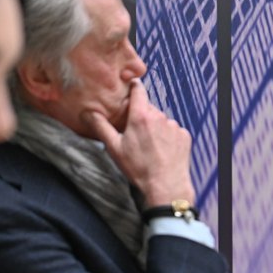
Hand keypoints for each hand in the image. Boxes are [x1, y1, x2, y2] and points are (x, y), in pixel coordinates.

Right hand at [85, 81, 194, 204]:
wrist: (165, 185)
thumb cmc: (138, 168)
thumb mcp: (114, 148)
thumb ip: (101, 127)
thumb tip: (88, 112)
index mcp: (140, 116)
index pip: (138, 90)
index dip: (134, 87)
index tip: (131, 86)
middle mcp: (159, 117)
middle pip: (149, 108)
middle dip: (142, 117)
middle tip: (135, 134)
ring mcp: (174, 126)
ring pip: (161, 120)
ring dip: (156, 128)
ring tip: (150, 147)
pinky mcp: (184, 135)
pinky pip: (173, 131)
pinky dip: (168, 137)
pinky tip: (163, 151)